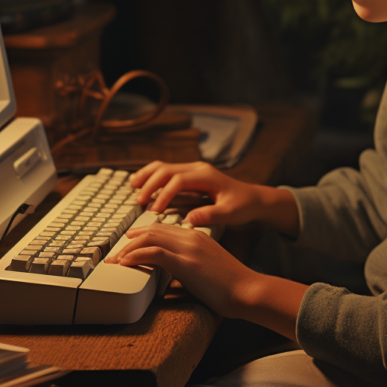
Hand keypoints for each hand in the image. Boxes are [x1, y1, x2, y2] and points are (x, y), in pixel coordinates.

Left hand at [107, 223, 308, 338]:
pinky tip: (125, 263)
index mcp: (196, 236)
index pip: (163, 228)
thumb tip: (172, 278)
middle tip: (116, 252)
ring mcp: (188, 248)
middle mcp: (190, 237)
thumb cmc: (231, 285)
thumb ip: (190, 266)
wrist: (248, 290)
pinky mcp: (185, 263)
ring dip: (128, 249)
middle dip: (131, 240)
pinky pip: (153, 253)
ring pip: (149, 238)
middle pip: (153, 230)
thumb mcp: (207, 269)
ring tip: (116, 260)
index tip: (129, 244)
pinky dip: (135, 256)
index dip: (143, 234)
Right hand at [130, 161, 266, 227]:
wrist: (253, 198)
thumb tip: (188, 220)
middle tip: (139, 202)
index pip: (178, 180)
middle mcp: (198, 168)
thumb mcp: (230, 213)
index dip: (164, 194)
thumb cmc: (243, 206)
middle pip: (167, 169)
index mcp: (206, 175)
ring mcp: (193, 169)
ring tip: (133, 188)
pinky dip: (152, 176)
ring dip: (147, 176)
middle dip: (150, 184)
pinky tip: (142, 185)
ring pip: (164, 166)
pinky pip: (167, 171)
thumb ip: (210, 215)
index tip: (155, 211)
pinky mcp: (190, 175)